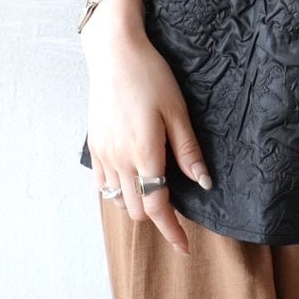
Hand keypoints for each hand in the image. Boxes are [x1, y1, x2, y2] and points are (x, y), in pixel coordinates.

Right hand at [83, 16, 212, 256]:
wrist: (114, 52)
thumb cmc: (151, 76)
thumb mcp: (177, 110)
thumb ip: (188, 150)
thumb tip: (204, 183)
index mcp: (144, 153)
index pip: (157, 206)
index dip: (172, 230)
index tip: (185, 246)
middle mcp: (119, 160)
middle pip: (136, 209)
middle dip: (156, 217)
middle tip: (176, 211)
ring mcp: (103, 154)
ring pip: (116, 200)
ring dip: (135, 205)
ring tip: (153, 194)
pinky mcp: (94, 145)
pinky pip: (102, 183)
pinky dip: (116, 191)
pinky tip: (130, 181)